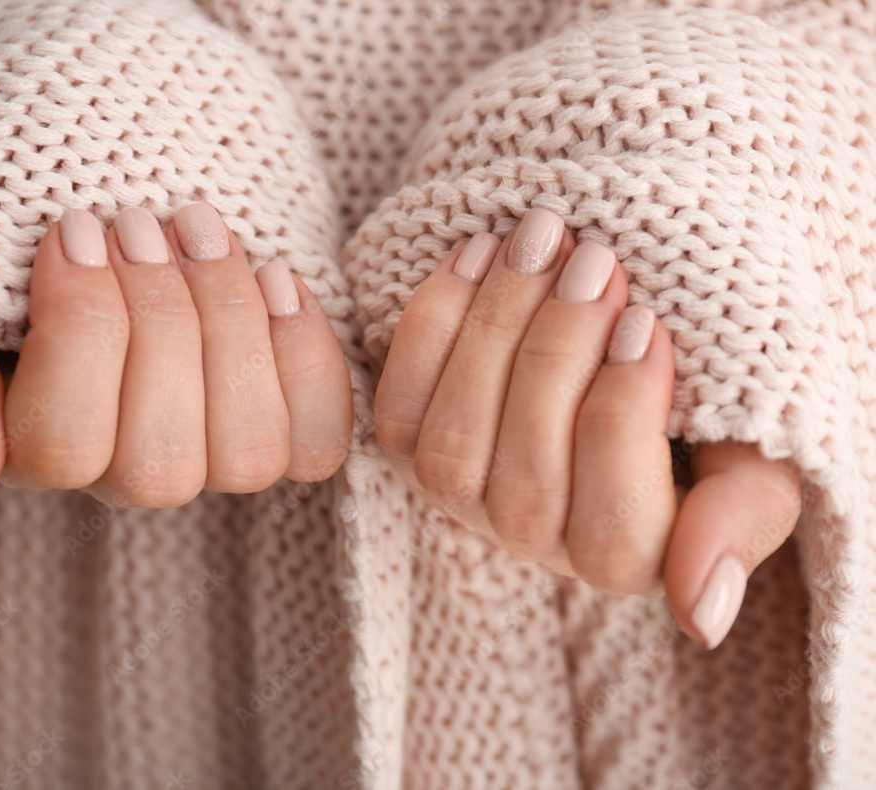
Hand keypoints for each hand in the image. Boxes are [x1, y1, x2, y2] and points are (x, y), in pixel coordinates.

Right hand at [0, 204, 352, 507]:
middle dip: (160, 322)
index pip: (63, 448)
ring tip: (203, 233)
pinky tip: (277, 278)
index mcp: (40, 455)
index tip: (72, 229)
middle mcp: (134, 476)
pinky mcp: (289, 434)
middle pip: (162, 463)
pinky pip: (320, 437)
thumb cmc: (18, 275)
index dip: (79, 330)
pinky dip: (306, 354)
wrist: (112, 235)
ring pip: (249, 455)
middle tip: (141, 223)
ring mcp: (216, 461)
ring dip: (232, 326)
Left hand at [374, 208, 800, 647]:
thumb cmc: (701, 410)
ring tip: (538, 241)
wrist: (624, 348)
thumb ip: (741, 519)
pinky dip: (432, 323)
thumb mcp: (752, 457)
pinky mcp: (410, 449)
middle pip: (526, 476)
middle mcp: (532, 541)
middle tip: (593, 259)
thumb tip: (704, 617)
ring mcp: (462, 498)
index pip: (614, 526)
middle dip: (557, 355)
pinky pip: (400, 402)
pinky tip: (478, 254)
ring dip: (492, 331)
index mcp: (625, 559)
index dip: (625, 419)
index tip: (648, 323)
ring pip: (454, 442)